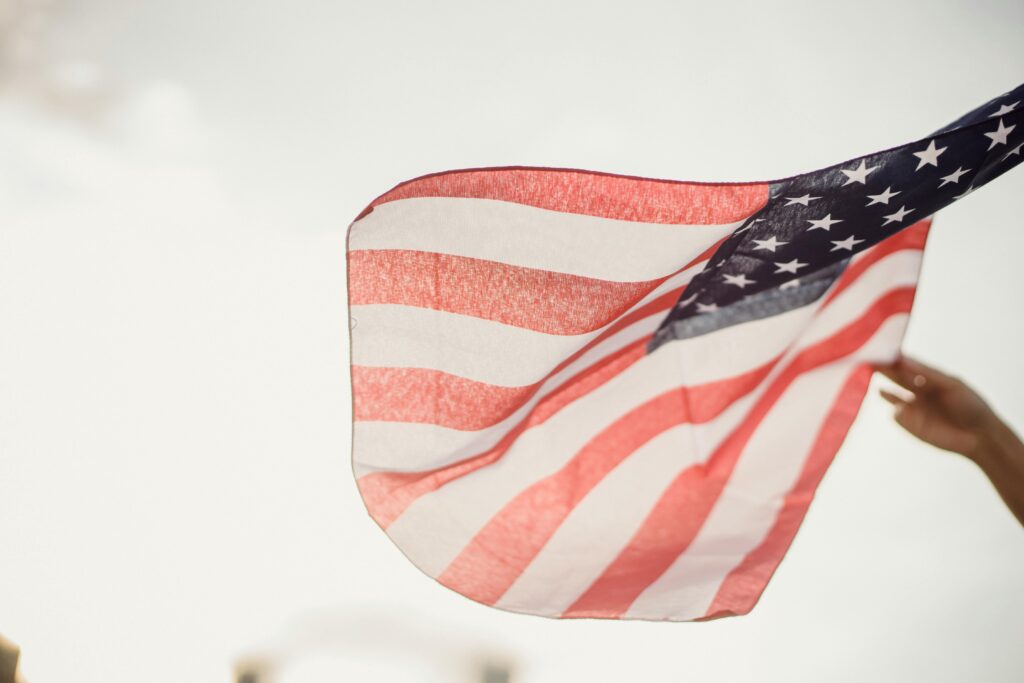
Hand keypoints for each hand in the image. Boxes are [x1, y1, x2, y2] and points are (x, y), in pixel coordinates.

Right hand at [875, 355, 996, 460]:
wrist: (980, 436)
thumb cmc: (970, 405)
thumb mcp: (951, 384)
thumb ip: (926, 373)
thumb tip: (902, 359)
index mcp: (928, 378)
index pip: (906, 364)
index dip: (894, 358)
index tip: (881, 349)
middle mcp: (917, 391)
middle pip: (895, 377)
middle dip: (882, 369)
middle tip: (868, 360)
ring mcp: (912, 408)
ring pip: (891, 396)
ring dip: (882, 389)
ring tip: (867, 380)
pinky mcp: (910, 425)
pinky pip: (896, 415)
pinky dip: (895, 409)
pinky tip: (900, 407)